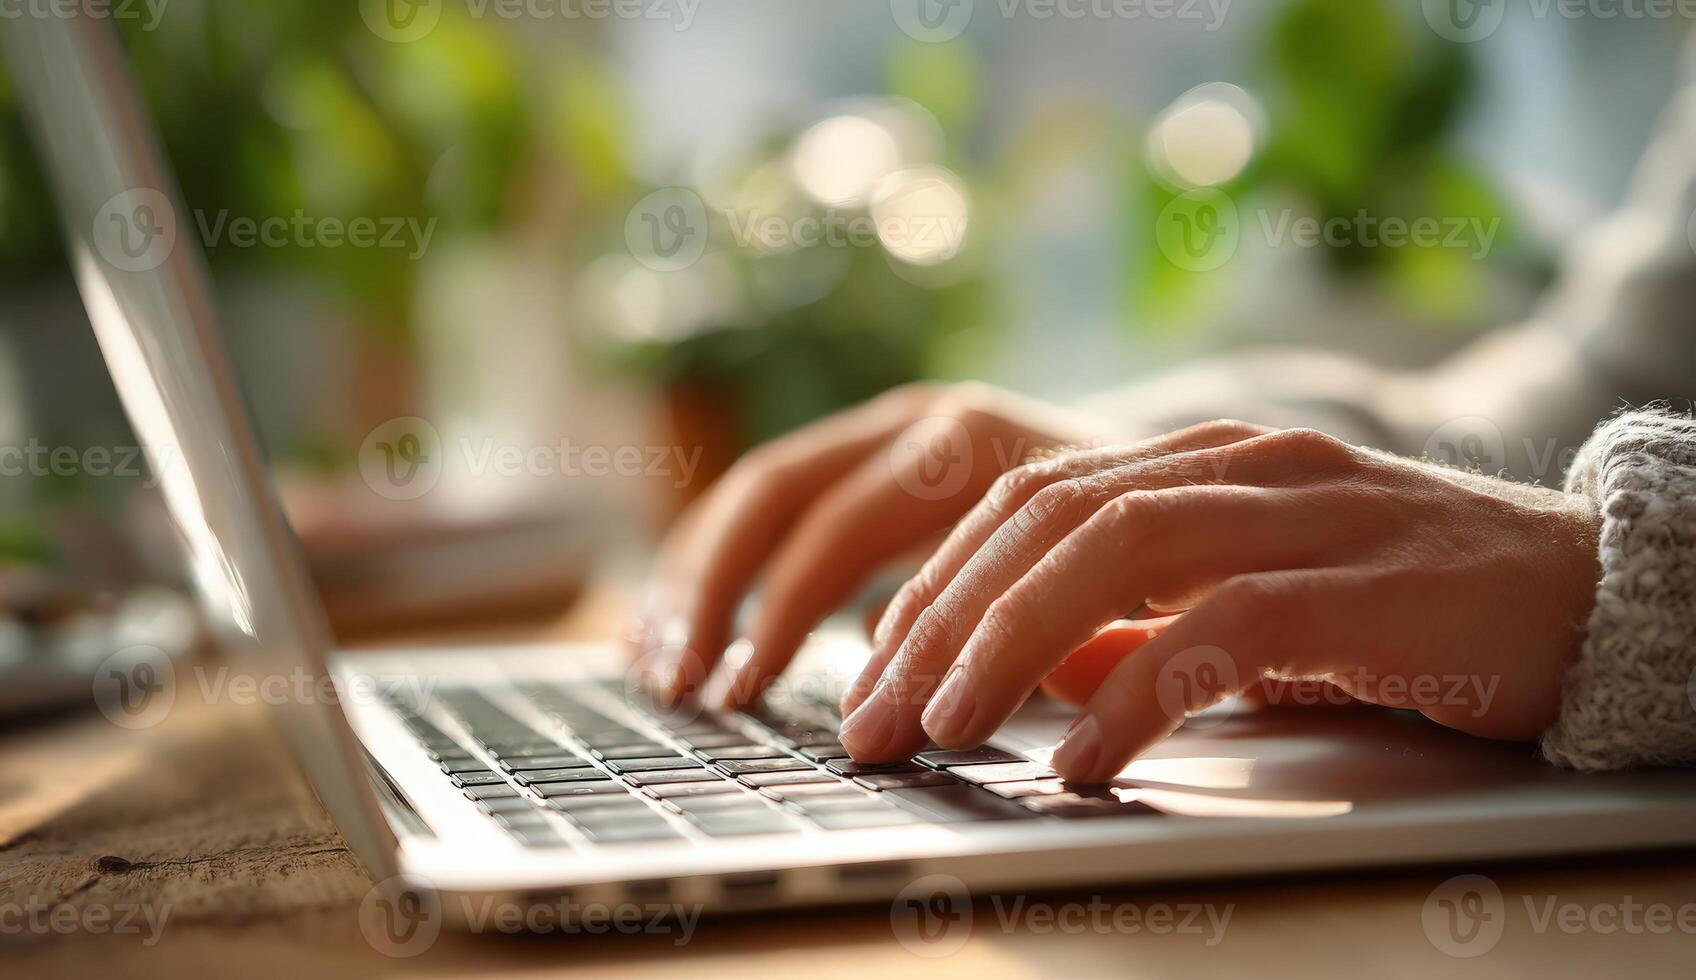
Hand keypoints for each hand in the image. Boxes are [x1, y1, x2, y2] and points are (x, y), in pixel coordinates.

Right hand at [631, 382, 1113, 705]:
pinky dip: (724, 566)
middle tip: (678, 688)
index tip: (745, 697)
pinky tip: (686, 631)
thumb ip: (1046, 638)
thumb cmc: (1161, 551)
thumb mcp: (1128, 592)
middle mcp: (917, 423)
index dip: (782, 617)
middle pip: (774, 493)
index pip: (841, 528)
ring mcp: (890, 434)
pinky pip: (776, 504)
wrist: (1188, 477)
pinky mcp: (877, 463)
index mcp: (969, 444)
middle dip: (714, 592)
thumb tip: (936, 693)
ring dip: (698, 579)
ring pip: (760, 493)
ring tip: (657, 669)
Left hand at [838, 421, 1602, 782]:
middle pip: (1047, 517)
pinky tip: (1084, 758)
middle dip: (942, 619)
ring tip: (946, 727)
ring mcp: (1305, 512)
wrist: (1590, 590)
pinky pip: (1222, 628)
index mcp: (1202, 460)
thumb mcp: (1256, 604)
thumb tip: (1039, 669)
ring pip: (1113, 550)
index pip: (1030, 498)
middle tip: (878, 717)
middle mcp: (1240, 465)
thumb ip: (1147, 620)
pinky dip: (1137, 691)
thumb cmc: (1411, 605)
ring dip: (1008, 644)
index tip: (875, 666)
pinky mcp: (1367, 584)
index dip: (938, 579)